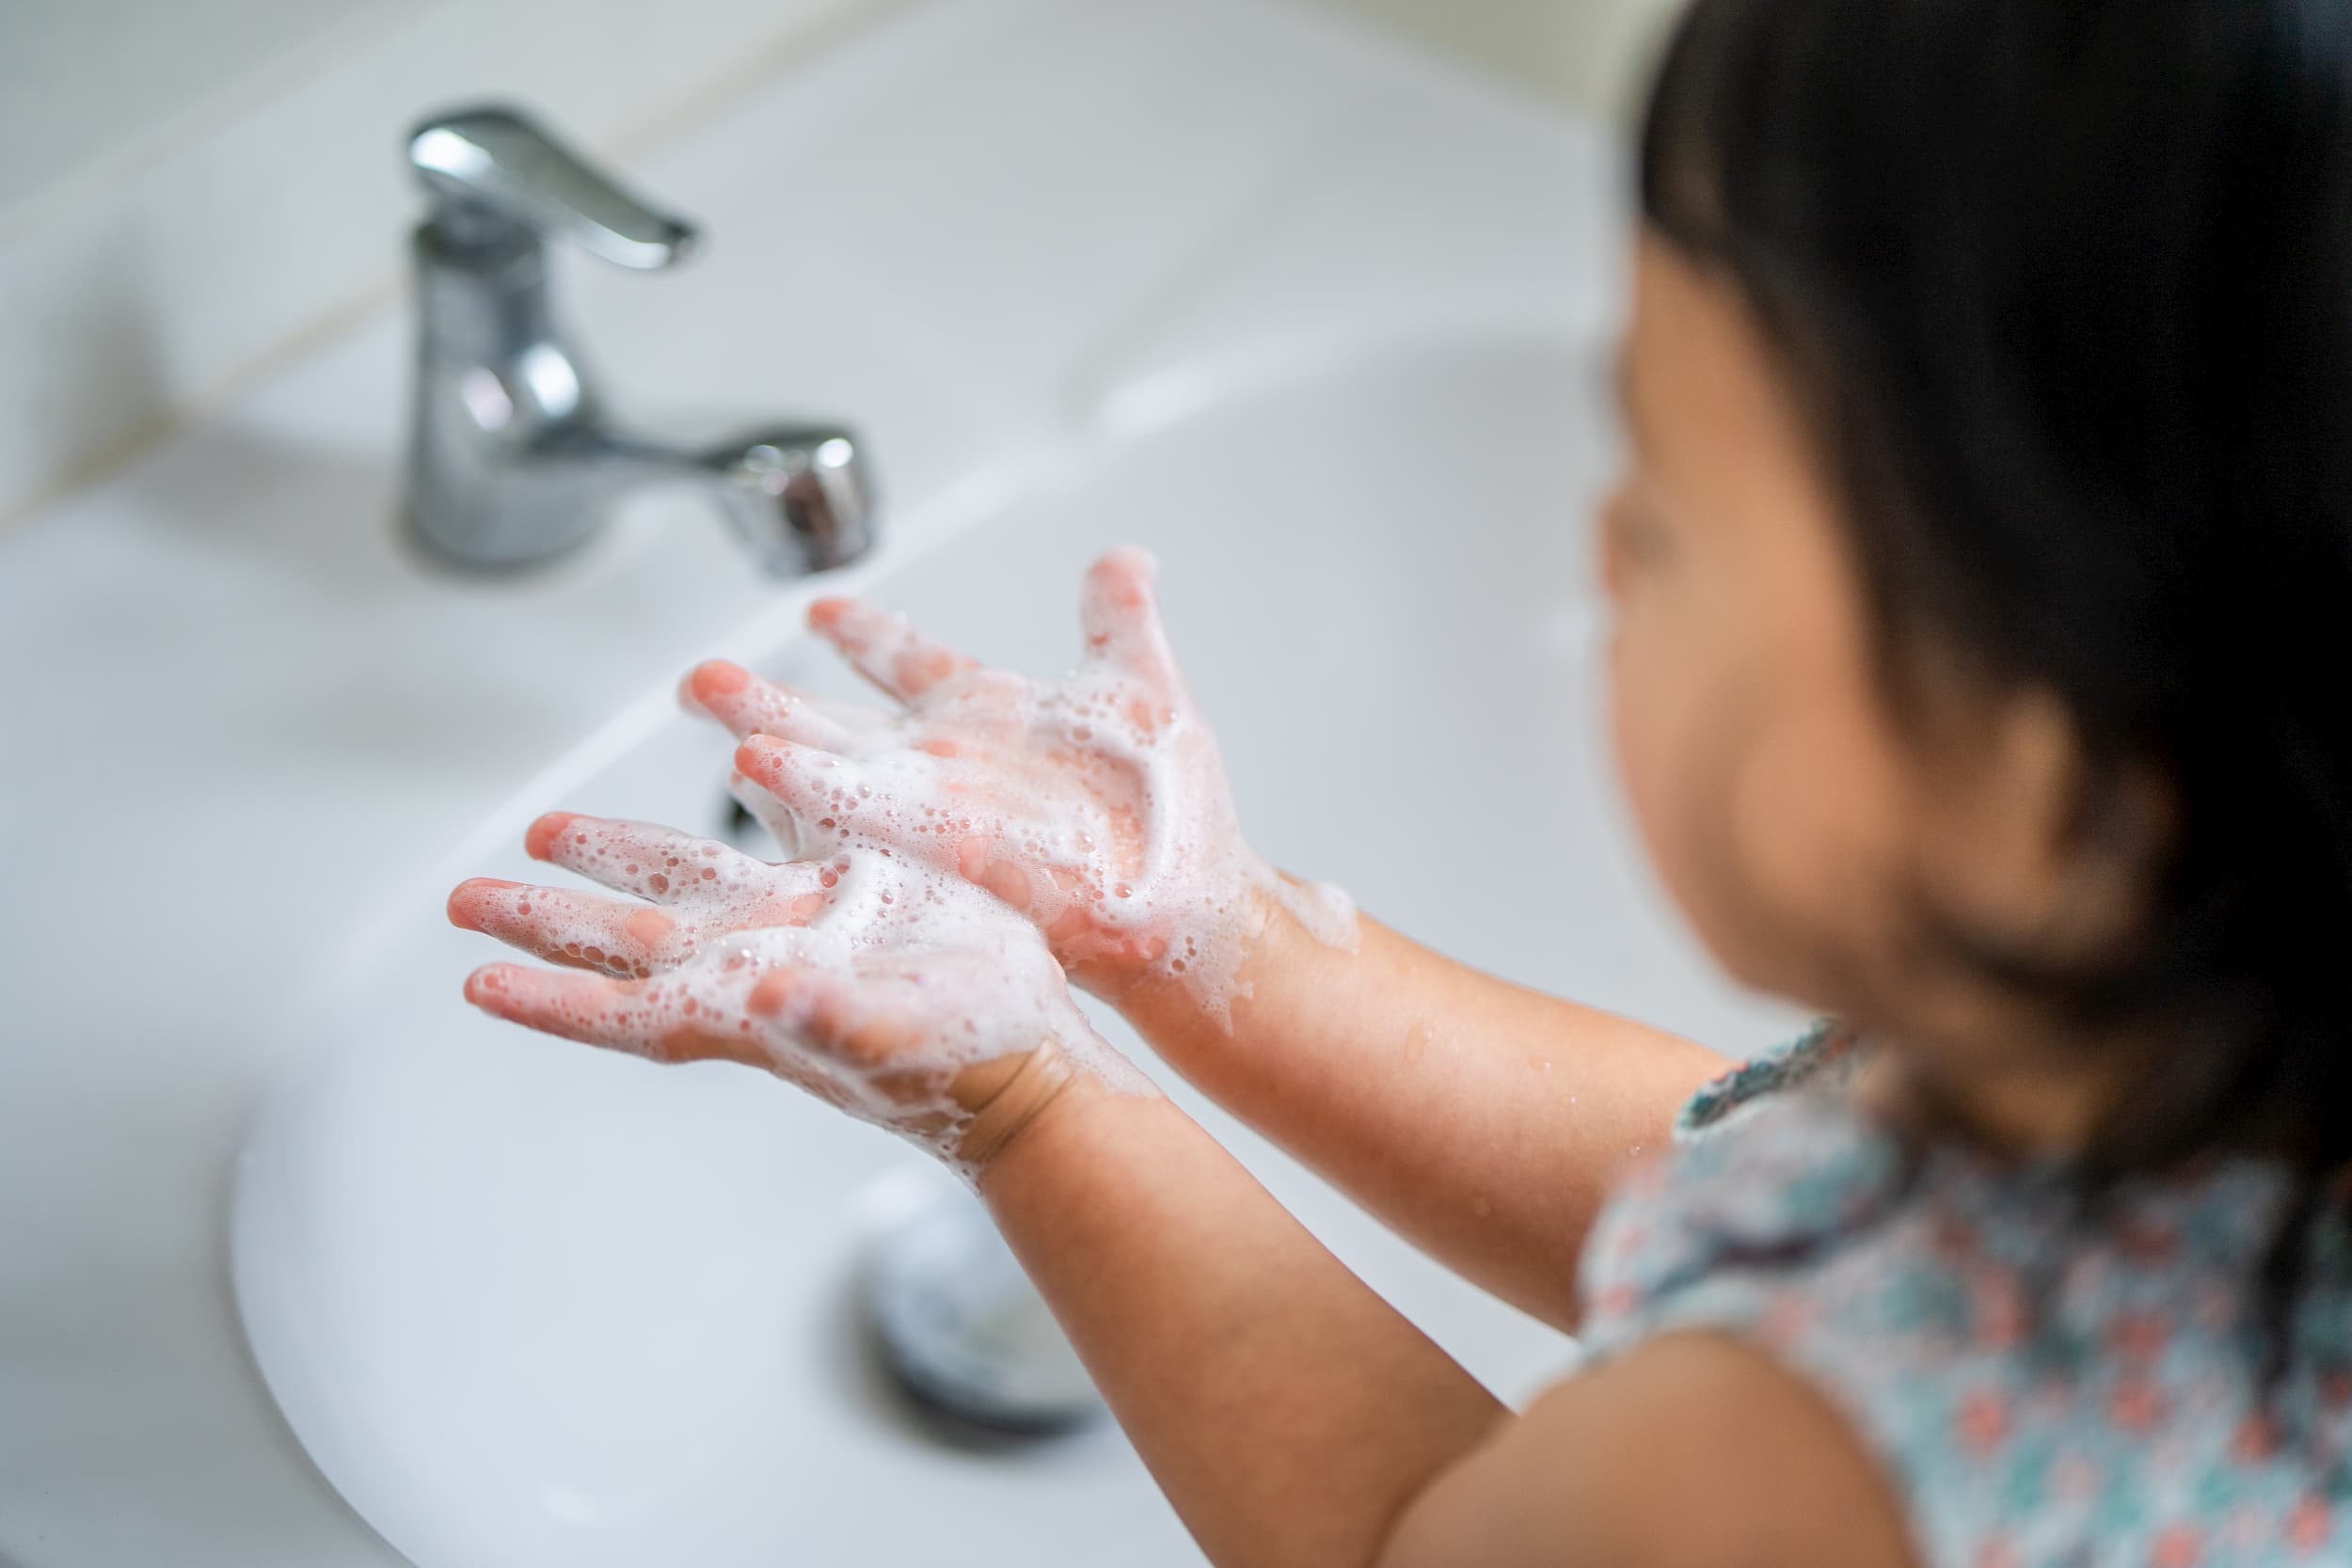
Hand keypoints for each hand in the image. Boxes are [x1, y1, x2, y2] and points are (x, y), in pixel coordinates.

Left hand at [448, 811, 1138, 1170]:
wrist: (1040, 1065)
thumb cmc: (977, 1070)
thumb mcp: (910, 1043)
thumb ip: (842, 1024)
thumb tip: (778, 997)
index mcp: (755, 1008)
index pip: (629, 1007)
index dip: (552, 997)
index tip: (477, 981)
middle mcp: (761, 970)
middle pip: (630, 942)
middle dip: (546, 919)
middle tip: (465, 897)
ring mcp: (802, 935)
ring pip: (681, 891)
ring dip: (609, 866)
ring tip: (541, 836)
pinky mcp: (852, 902)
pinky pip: (762, 854)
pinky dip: (720, 830)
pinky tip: (703, 802)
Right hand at [683, 547, 1352, 1024]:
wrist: (1193, 908)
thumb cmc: (1177, 822)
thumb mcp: (1143, 690)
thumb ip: (1117, 619)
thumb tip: (1124, 556)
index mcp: (989, 716)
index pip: (908, 661)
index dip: (864, 634)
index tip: (820, 609)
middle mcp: (949, 764)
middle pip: (838, 722)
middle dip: (765, 698)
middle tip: (699, 676)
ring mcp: (942, 809)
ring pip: (831, 768)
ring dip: (769, 738)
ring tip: (710, 703)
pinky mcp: (948, 853)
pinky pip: (863, 822)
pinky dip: (810, 794)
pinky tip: (756, 769)